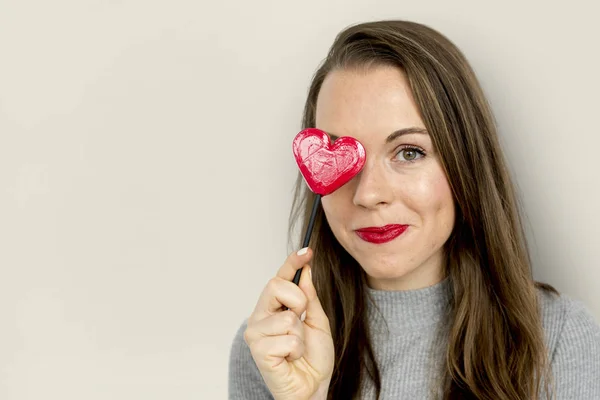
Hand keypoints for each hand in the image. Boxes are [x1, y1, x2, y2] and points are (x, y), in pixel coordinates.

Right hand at [244, 248, 333, 399]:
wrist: (313, 388)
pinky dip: (296, 350)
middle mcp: (260, 317)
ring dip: (301, 335)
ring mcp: (256, 333)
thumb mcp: (317, 322)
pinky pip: (288, 339)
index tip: (307, 250)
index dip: (292, 263)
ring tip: (296, 349)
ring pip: (287, 317)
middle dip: (298, 301)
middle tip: (302, 321)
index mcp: (274, 308)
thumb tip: (305, 271)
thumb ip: (309, 298)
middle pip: (274, 285)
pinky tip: (290, 359)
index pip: (279, 278)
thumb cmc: (312, 359)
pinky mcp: (258, 351)